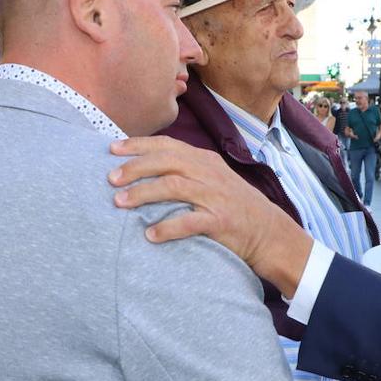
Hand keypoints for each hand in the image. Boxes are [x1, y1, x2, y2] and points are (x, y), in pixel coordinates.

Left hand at [109, 137, 313, 295]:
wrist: (270, 232)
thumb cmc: (234, 207)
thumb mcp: (213, 180)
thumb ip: (186, 171)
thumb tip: (146, 169)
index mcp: (204, 160)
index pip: (167, 145)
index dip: (138, 145)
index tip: (112, 149)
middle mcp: (208, 173)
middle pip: (165, 162)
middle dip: (134, 168)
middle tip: (110, 178)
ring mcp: (215, 196)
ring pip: (173, 187)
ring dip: (143, 193)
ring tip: (120, 202)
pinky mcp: (220, 221)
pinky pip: (189, 222)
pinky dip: (166, 228)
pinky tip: (149, 234)